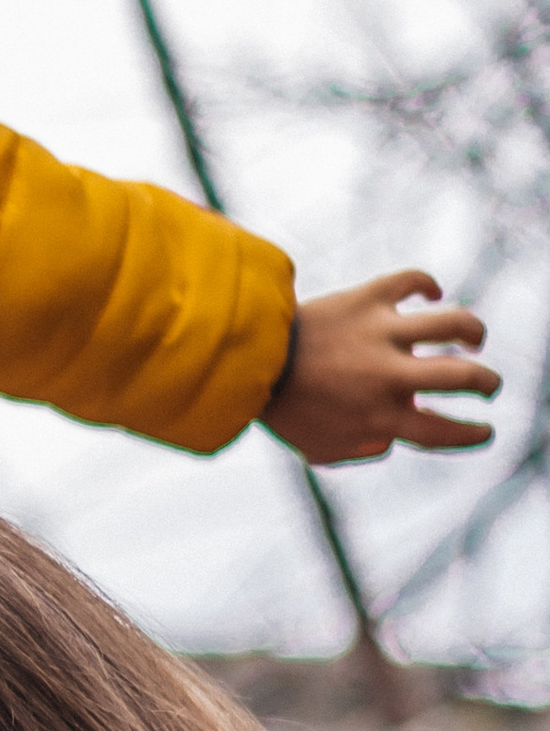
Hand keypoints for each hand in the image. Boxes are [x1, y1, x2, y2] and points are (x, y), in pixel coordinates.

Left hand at [263, 269, 497, 466]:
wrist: (243, 357)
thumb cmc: (280, 408)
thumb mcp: (320, 449)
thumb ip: (362, 451)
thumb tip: (391, 441)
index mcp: (381, 418)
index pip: (445, 431)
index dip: (472, 434)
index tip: (482, 430)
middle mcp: (389, 376)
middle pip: (463, 377)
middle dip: (486, 382)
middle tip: (487, 384)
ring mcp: (381, 334)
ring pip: (452, 325)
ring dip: (473, 331)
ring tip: (473, 337)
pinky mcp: (366, 298)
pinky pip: (411, 280)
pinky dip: (427, 283)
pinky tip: (431, 293)